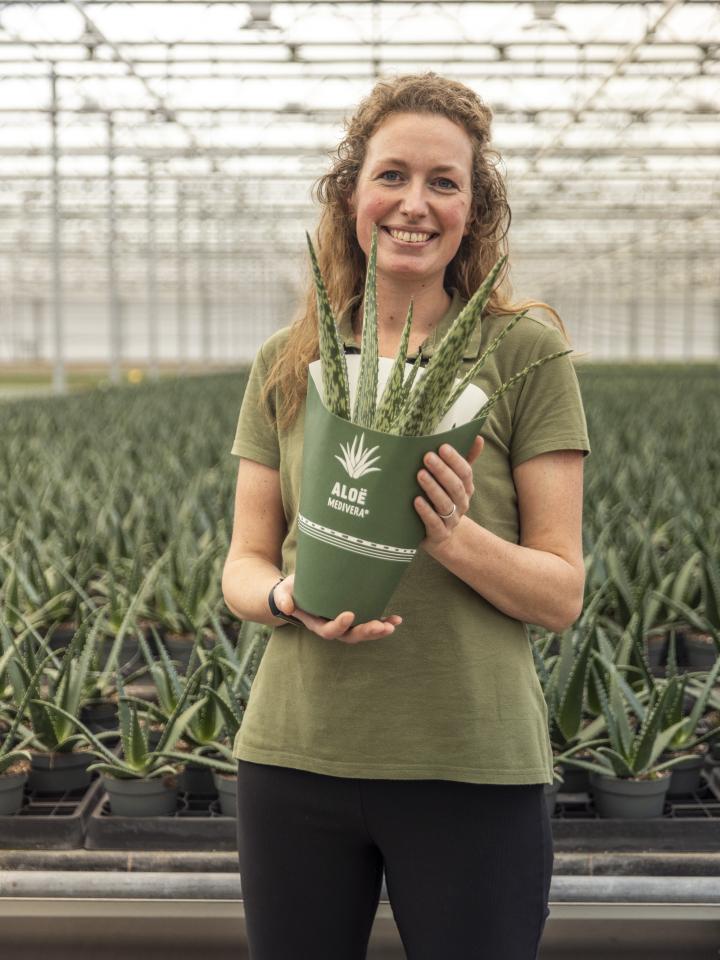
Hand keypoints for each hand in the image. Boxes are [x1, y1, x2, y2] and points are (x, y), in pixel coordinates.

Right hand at [272, 573, 402, 644]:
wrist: (296, 592)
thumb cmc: (290, 591)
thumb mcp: (283, 591)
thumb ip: (283, 598)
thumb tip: (286, 606)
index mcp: (315, 623)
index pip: (328, 631)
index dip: (339, 625)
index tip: (349, 614)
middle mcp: (331, 626)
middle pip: (350, 636)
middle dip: (366, 632)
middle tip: (381, 626)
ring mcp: (344, 623)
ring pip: (362, 632)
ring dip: (378, 630)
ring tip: (393, 625)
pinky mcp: (354, 617)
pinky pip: (369, 622)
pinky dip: (383, 622)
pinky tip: (397, 620)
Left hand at [414, 435, 484, 547]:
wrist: (442, 538)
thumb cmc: (444, 501)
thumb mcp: (454, 481)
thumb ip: (464, 460)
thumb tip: (478, 437)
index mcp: (466, 489)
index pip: (465, 472)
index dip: (455, 460)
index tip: (442, 447)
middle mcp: (461, 504)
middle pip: (455, 487)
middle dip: (442, 471)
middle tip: (427, 457)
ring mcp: (451, 521)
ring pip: (445, 504)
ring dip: (433, 489)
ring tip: (420, 475)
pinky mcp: (439, 535)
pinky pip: (434, 523)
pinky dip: (426, 512)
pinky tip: (416, 501)